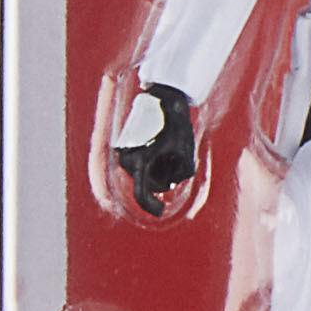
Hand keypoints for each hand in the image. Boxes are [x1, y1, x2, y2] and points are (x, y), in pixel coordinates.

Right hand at [113, 83, 196, 214]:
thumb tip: (171, 183)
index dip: (151, 206)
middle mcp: (127, 161)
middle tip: (178, 155)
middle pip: (149, 183)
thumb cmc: (176, 124)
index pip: (141, 194)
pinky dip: (156, 162)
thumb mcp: (185, 150)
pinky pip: (144, 165)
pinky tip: (164, 146)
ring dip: (162, 168)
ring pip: (147, 175)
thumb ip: (182, 173)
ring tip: (171, 146)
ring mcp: (126, 155)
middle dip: (166, 176)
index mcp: (139, 162)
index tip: (161, 211)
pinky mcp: (128, 150)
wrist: (163, 99)